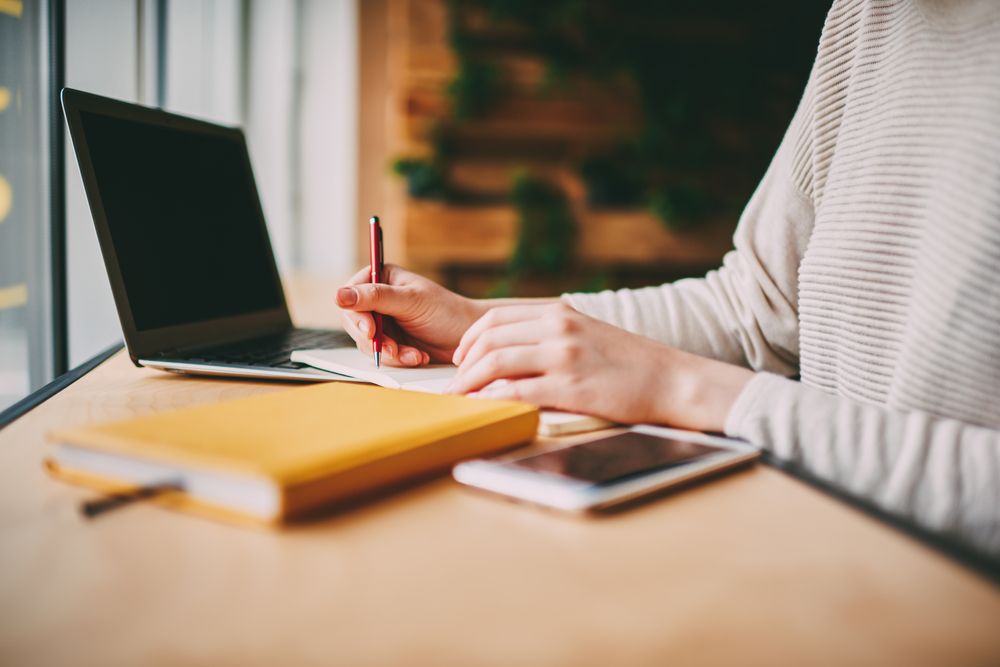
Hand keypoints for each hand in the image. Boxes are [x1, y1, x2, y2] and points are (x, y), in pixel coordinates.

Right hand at [336, 264, 486, 366]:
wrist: (468, 337)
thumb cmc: (446, 311)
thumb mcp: (410, 301)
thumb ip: (375, 297)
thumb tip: (339, 295)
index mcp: (381, 278)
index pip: (352, 295)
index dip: (357, 314)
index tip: (370, 330)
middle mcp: (378, 299)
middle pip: (355, 322)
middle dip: (375, 340)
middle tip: (393, 349)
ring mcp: (383, 322)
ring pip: (367, 342)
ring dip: (390, 352)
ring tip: (413, 354)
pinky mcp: (391, 342)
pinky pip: (382, 355)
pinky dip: (399, 359)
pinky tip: (418, 357)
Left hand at [449, 303, 753, 430]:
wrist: (672, 380)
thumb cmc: (630, 363)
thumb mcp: (587, 333)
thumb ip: (551, 335)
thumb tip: (510, 352)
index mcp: (559, 312)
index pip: (495, 318)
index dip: (470, 340)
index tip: (460, 359)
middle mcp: (558, 328)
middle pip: (489, 339)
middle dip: (463, 364)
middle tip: (453, 384)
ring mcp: (564, 356)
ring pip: (496, 362)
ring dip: (469, 382)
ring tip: (460, 398)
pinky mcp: (571, 386)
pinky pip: (518, 391)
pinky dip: (493, 399)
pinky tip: (484, 408)